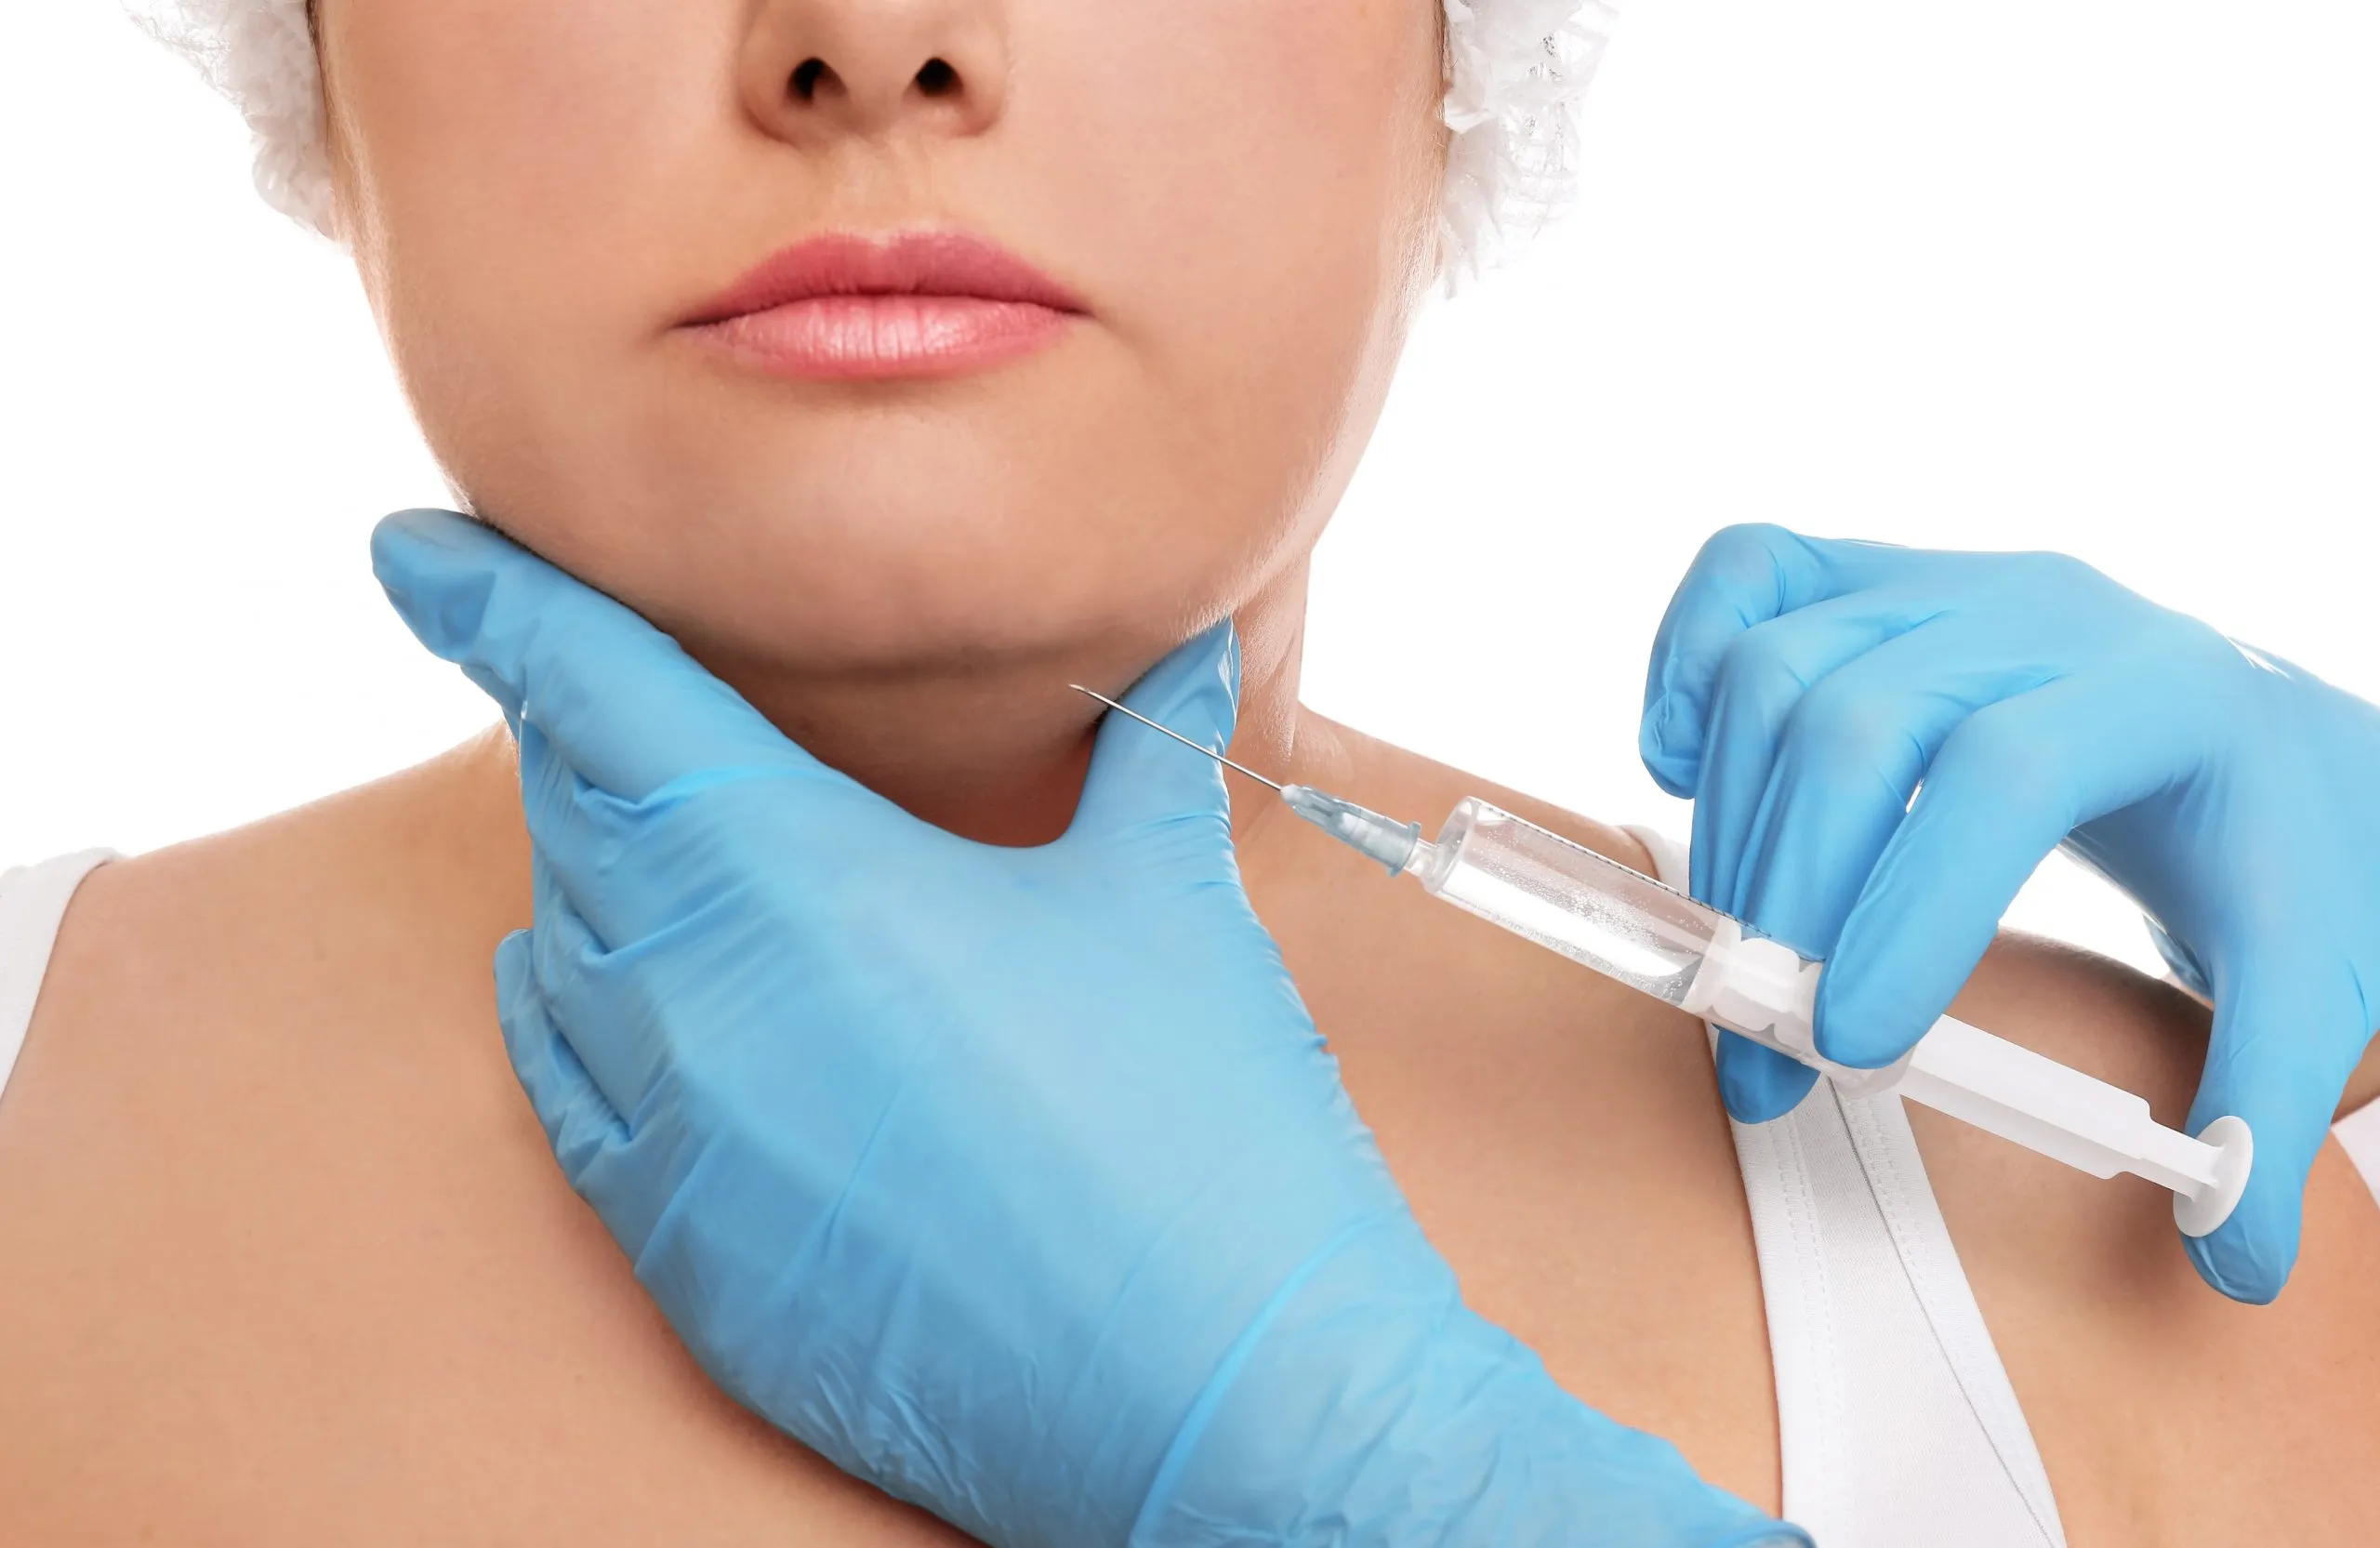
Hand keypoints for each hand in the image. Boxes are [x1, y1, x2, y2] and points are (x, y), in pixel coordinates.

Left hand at [374, 510, 1800, 1547]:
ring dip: (598, 870)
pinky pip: (571, 1092)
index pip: (597, 696)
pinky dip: (575, 1011)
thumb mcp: (1171, 900)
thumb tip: (1190, 639)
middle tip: (627, 678)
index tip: (418, 550)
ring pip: (567, 947)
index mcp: (800, 877)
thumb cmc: (1199, 1130)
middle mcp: (695, 1001)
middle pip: (575, 813)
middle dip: (592, 732)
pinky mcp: (682, 1256)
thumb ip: (1154, 745)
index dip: (498, 606)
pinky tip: (609, 981)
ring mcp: (675, 1142)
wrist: (1213, 1395)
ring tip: (668, 826)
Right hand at [1640, 522, 2379, 1302]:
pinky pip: (1745, 570)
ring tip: (1742, 958)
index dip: (1910, 906)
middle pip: (1860, 717)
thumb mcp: (2314, 978)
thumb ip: (2268, 1112)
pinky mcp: (1876, 576)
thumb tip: (2233, 1262)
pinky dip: (1684, 663)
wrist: (2258, 737)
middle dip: (1787, 896)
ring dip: (1730, 826)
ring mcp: (1949, 581)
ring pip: (1779, 663)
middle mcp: (2047, 610)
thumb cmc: (2278, 856)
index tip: (1852, 1045)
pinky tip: (1686, 770)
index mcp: (2167, 693)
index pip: (2008, 774)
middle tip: (1765, 1051)